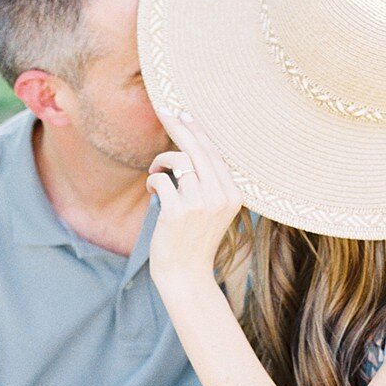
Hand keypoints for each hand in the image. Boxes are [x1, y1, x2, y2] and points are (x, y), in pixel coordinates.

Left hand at [145, 107, 243, 290]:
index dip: (196, 130)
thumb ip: (207, 183)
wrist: (185, 276)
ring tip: (154, 171)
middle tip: (163, 110)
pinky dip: (153, 180)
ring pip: (179, 161)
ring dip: (161, 161)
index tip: (182, 112)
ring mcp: (200, 205)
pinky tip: (152, 188)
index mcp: (233, 194)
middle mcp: (220, 197)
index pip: (214, 153)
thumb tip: (187, 146)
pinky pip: (161, 180)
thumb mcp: (210, 210)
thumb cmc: (193, 240)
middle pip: (198, 149)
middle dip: (178, 125)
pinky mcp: (177, 213)